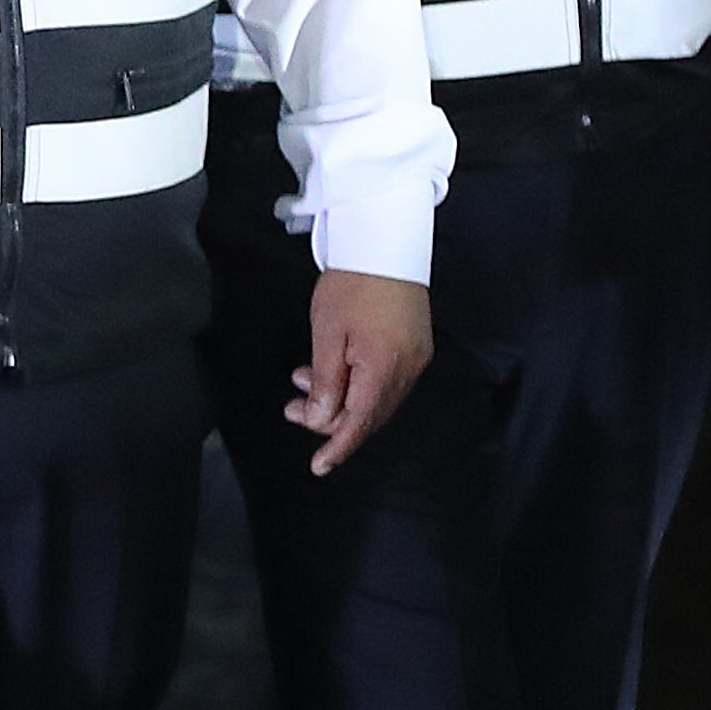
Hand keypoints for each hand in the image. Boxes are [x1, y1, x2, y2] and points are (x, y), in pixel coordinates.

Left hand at [287, 270, 431, 472]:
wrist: (386, 243)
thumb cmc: (352, 284)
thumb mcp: (327, 334)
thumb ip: (325, 382)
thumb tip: (321, 420)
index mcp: (383, 369)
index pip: (360, 423)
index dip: (338, 447)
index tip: (319, 466)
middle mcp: (407, 370)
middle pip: (370, 415)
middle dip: (331, 420)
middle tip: (294, 409)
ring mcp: (416, 359)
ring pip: (377, 399)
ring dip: (341, 400)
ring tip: (303, 383)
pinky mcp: (417, 347)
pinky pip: (387, 381)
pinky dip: (358, 385)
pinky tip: (331, 371)